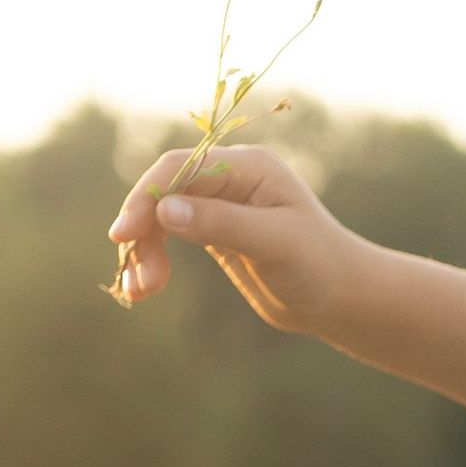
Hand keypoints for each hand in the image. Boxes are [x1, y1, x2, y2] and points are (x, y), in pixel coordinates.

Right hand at [108, 141, 365, 337]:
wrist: (342, 299)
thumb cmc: (320, 266)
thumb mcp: (274, 244)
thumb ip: (222, 225)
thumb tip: (165, 211)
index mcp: (247, 167)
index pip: (180, 169)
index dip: (146, 197)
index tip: (122, 235)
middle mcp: (229, 178)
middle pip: (163, 192)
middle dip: (142, 232)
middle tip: (137, 280)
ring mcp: (220, 204)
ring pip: (160, 217)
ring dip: (144, 252)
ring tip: (139, 292)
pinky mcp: (214, 232)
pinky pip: (168, 236)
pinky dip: (152, 259)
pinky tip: (143, 289)